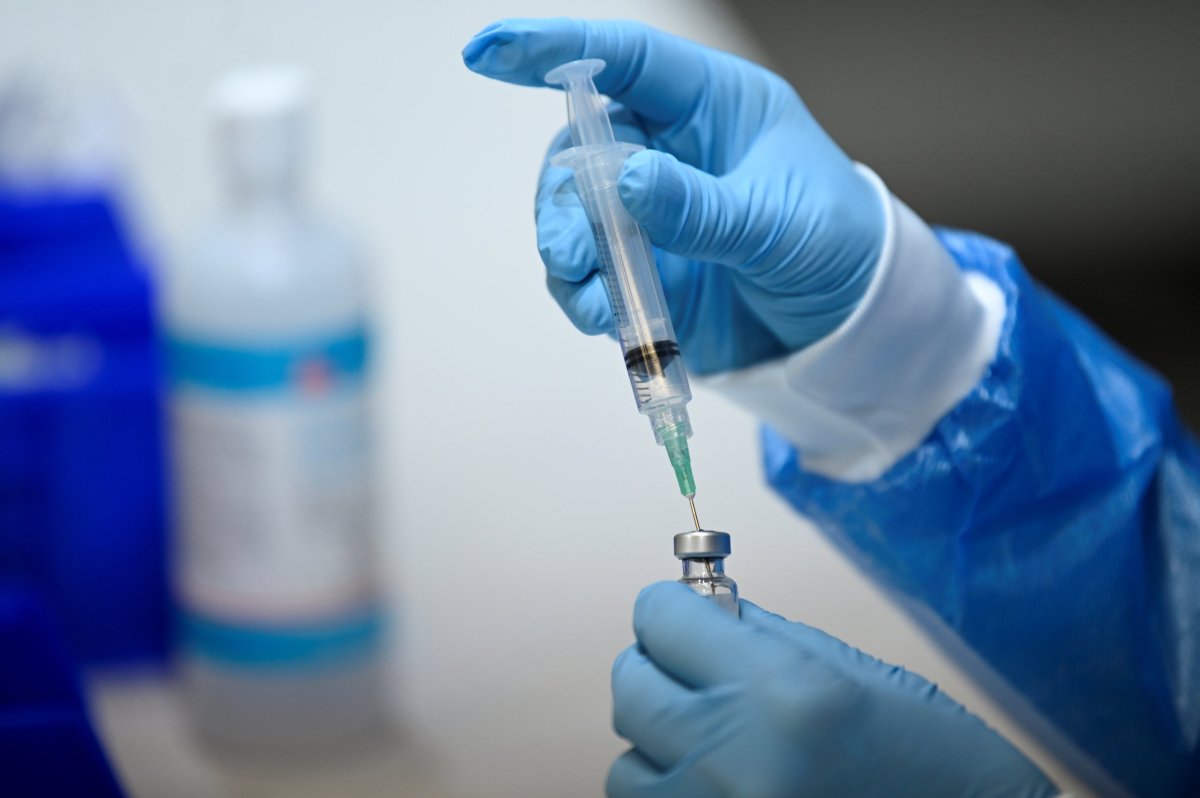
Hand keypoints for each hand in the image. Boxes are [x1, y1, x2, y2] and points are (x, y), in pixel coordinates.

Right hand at [462, 18, 884, 374]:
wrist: (851, 327)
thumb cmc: (838, 245)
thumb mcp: (780, 222)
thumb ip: (702, 207)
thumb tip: (624, 181)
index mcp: (712, 106)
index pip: (627, 60)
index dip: (555, 47)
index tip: (489, 51)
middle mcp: (670, 150)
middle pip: (582, 149)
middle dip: (564, 199)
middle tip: (568, 250)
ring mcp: (650, 211)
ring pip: (573, 214)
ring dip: (568, 252)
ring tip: (588, 294)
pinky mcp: (642, 268)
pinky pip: (589, 273)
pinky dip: (585, 295)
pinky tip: (603, 316)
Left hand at [607, 582, 1056, 797]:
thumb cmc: (940, 762)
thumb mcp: (859, 676)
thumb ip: (765, 637)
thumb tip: (700, 608)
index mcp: (778, 691)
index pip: (659, 618)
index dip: (672, 609)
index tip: (686, 613)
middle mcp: (734, 758)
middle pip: (629, 687)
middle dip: (655, 665)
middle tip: (692, 668)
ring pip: (626, 766)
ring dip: (659, 743)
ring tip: (715, 741)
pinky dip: (674, 792)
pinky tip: (724, 782)